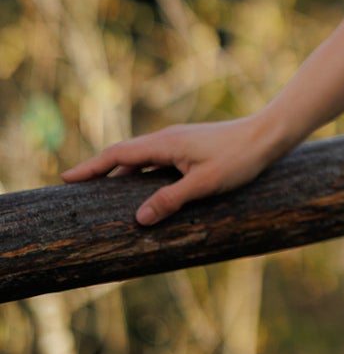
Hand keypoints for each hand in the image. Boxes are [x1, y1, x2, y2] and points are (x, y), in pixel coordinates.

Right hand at [60, 113, 286, 226]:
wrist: (268, 135)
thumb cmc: (239, 158)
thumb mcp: (204, 184)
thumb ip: (170, 199)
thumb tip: (137, 218)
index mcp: (165, 144)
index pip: (118, 154)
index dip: (91, 167)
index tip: (66, 178)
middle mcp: (167, 139)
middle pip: (124, 155)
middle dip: (99, 170)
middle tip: (75, 187)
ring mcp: (179, 142)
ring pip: (141, 158)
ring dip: (120, 173)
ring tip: (101, 193)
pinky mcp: (190, 148)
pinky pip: (155, 161)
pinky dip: (140, 173)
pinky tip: (141, 188)